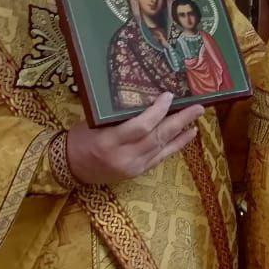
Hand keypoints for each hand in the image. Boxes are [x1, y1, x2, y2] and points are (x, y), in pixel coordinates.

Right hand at [65, 94, 203, 184]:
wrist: (70, 167)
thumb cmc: (81, 137)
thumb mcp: (94, 122)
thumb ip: (119, 114)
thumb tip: (147, 95)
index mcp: (109, 142)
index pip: (140, 127)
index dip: (157, 111)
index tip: (169, 95)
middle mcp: (124, 157)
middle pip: (157, 137)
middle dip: (180, 120)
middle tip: (198, 107)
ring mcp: (133, 166)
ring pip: (162, 147)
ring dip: (182, 131)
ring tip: (197, 117)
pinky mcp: (138, 172)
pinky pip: (161, 157)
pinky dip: (177, 145)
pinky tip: (189, 134)